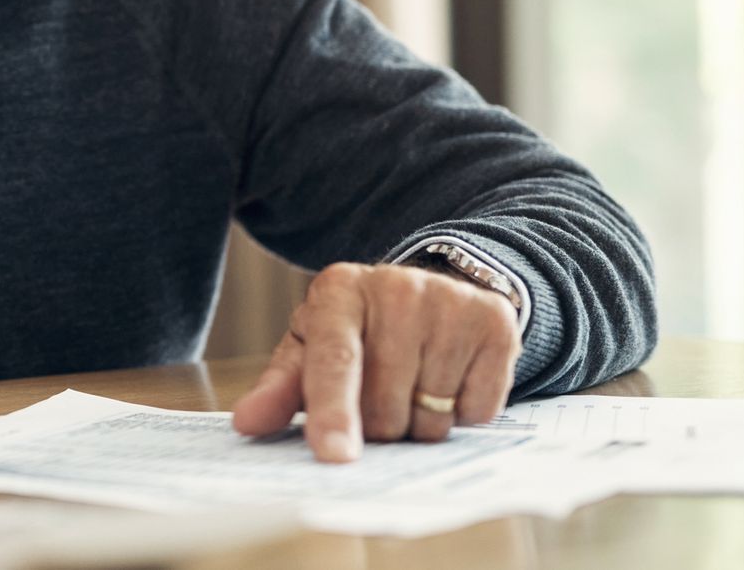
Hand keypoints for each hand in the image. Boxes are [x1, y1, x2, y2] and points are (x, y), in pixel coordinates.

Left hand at [230, 262, 520, 461]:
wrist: (432, 291)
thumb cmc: (358, 331)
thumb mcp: (313, 347)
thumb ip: (280, 388)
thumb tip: (248, 424)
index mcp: (338, 291)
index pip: (335, 362)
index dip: (333, 412)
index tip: (333, 454)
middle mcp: (396, 288)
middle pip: (384, 406)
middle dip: (377, 427)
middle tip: (378, 399)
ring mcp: (449, 302)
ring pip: (431, 416)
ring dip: (419, 423)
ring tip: (413, 386)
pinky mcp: (495, 323)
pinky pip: (476, 411)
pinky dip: (461, 414)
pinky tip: (449, 380)